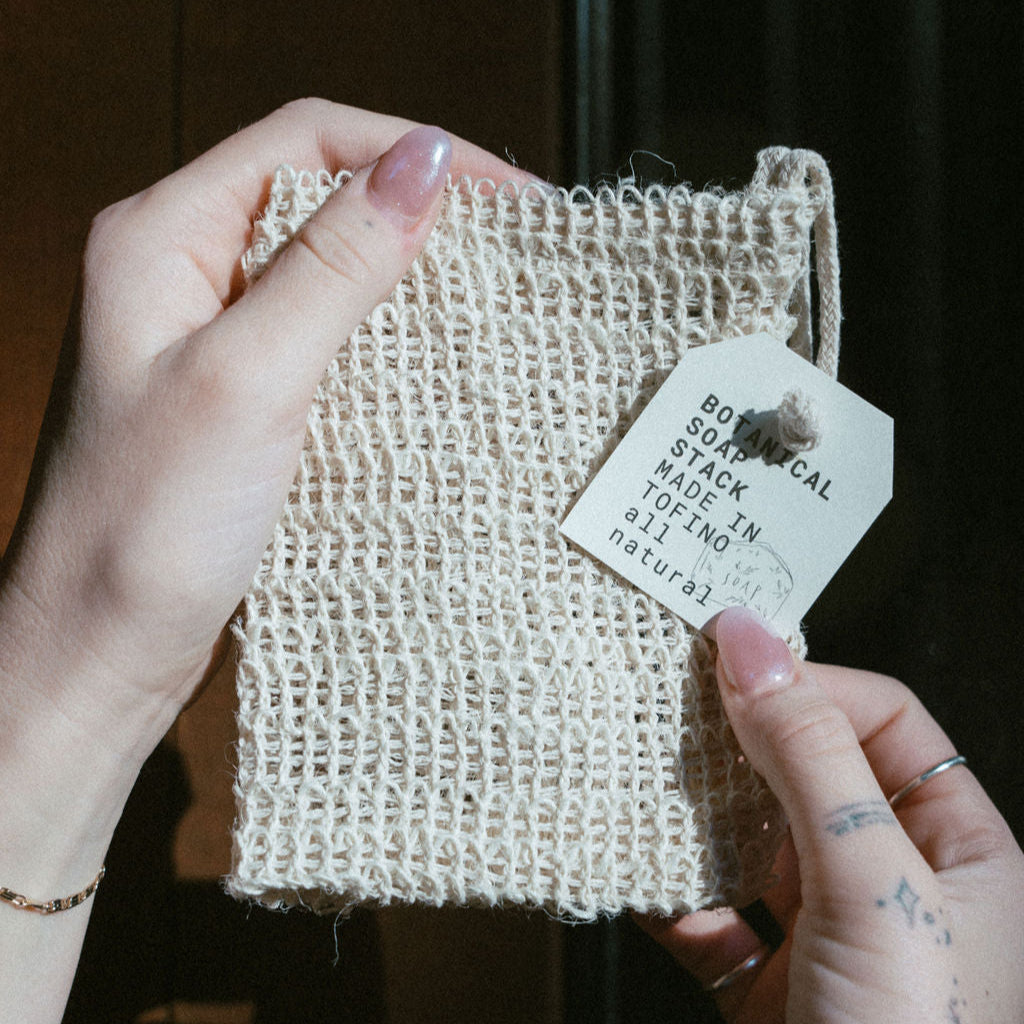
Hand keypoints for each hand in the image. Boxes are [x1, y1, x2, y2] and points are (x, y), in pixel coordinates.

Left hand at [0, 99, 535, 1023]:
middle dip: (418, 204)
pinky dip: (383, 333)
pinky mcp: (240, 394)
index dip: (409, 152)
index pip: (304, 141)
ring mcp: (210, 337)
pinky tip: (430, 356)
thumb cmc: (140, 530)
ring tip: (488, 291)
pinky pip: (323, 334)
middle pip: (320, 194)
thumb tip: (420, 166)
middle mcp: (181, 274)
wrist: (101, 649)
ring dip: (406, 269)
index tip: (502, 194)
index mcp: (160, 240)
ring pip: (326, 266)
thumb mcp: (249, 379)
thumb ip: (333, 266)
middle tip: (510, 240)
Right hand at [636, 606, 1023, 1022]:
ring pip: (751, 841)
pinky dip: (673, 898)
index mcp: (961, 854)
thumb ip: (809, 761)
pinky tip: (650, 886)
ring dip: (694, 818)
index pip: (882, 723)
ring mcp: (828, 938)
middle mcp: (895, 887)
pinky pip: (712, 919)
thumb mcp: (872, 888)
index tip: (726, 660)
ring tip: (645, 783)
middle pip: (807, 773)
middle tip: (668, 706)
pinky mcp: (770, 990)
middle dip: (736, 745)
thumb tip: (751, 644)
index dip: (807, 683)